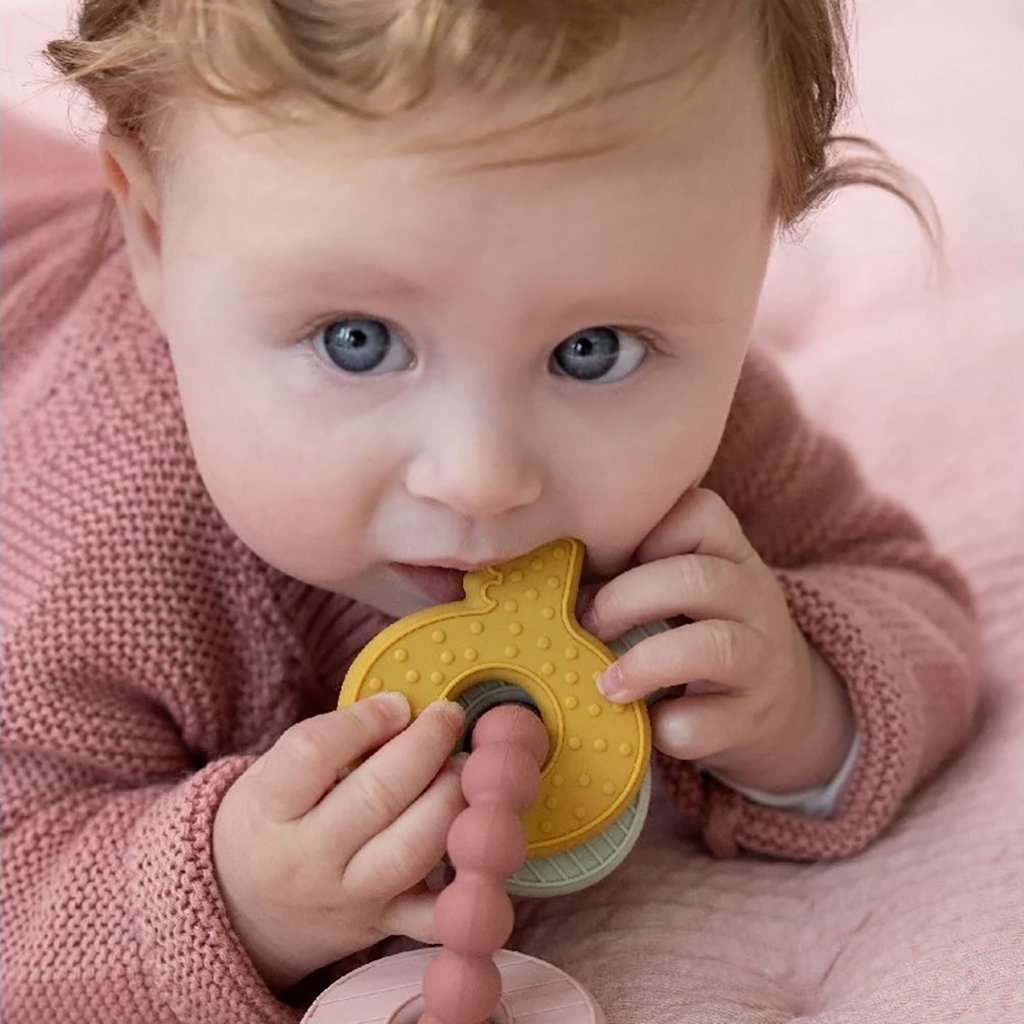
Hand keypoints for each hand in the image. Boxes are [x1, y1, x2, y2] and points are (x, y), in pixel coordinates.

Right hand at [212, 694, 465, 991]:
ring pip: (413, 850)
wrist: (244, 916)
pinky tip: (476, 838)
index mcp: (269, 810)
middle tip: (448, 718)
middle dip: (427, 746)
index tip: (398, 703)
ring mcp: (347, 899)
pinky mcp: (383, 927)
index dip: (365, 719)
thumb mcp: (274, 776)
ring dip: (451, 799)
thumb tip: (406, 709)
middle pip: (378, 796)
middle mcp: (306, 860)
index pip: (313, 752)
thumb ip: (332, 744)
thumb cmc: (270, 824)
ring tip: (462, 768)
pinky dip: (466, 884)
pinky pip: (435, 916)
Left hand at [583, 488, 854, 793]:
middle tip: (587, 626)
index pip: (700, 511)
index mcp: (729, 554)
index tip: (606, 559)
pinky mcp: (753, 718)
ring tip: (607, 684)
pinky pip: (707, 721)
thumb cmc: (700, 633)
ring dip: (646, 664)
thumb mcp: (683, 590)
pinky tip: (643, 724)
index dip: (644, 530)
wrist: (780, 708)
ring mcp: (761, 658)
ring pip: (714, 645)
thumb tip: (545, 578)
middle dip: (626, 600)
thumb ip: (632, 571)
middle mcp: (754, 597)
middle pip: (696, 578)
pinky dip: (666, 726)